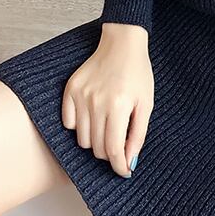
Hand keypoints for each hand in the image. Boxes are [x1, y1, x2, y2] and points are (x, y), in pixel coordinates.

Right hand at [61, 23, 153, 177]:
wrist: (121, 44)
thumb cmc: (137, 73)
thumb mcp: (146, 104)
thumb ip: (137, 135)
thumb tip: (129, 162)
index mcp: (119, 106)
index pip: (113, 150)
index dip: (119, 166)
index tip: (124, 172)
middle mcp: (97, 102)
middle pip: (97, 148)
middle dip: (110, 153)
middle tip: (119, 142)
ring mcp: (80, 96)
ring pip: (82, 140)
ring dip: (95, 140)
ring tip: (107, 126)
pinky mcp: (69, 90)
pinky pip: (69, 123)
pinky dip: (80, 126)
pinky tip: (92, 115)